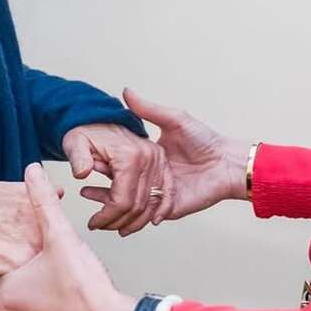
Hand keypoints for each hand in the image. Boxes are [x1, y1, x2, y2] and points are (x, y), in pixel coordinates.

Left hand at [0, 163, 134, 310]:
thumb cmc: (86, 284)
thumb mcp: (62, 236)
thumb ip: (44, 202)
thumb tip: (32, 171)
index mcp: (8, 295)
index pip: (15, 265)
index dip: (37, 254)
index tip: (54, 251)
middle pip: (28, 287)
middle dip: (46, 275)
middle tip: (69, 267)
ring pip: (42, 309)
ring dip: (55, 298)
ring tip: (77, 286)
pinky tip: (82, 307)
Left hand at [62, 122, 172, 235]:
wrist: (100, 118)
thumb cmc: (87, 131)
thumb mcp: (75, 142)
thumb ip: (78, 158)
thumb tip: (82, 174)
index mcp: (130, 156)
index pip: (123, 201)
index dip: (107, 217)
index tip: (93, 223)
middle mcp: (149, 158)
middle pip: (138, 206)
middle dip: (118, 222)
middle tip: (102, 226)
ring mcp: (158, 160)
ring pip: (152, 203)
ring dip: (135, 220)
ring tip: (116, 226)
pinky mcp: (161, 162)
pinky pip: (164, 192)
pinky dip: (156, 209)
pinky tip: (147, 219)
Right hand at [87, 89, 246, 221]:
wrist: (228, 164)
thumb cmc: (205, 140)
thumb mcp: (175, 120)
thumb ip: (149, 109)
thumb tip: (126, 91)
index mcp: (150, 157)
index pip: (121, 163)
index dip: (104, 162)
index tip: (86, 159)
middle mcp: (151, 176)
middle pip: (121, 184)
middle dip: (100, 188)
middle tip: (82, 186)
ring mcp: (158, 193)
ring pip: (128, 202)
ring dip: (109, 203)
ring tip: (90, 200)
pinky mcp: (167, 208)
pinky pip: (145, 216)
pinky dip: (128, 218)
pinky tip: (112, 215)